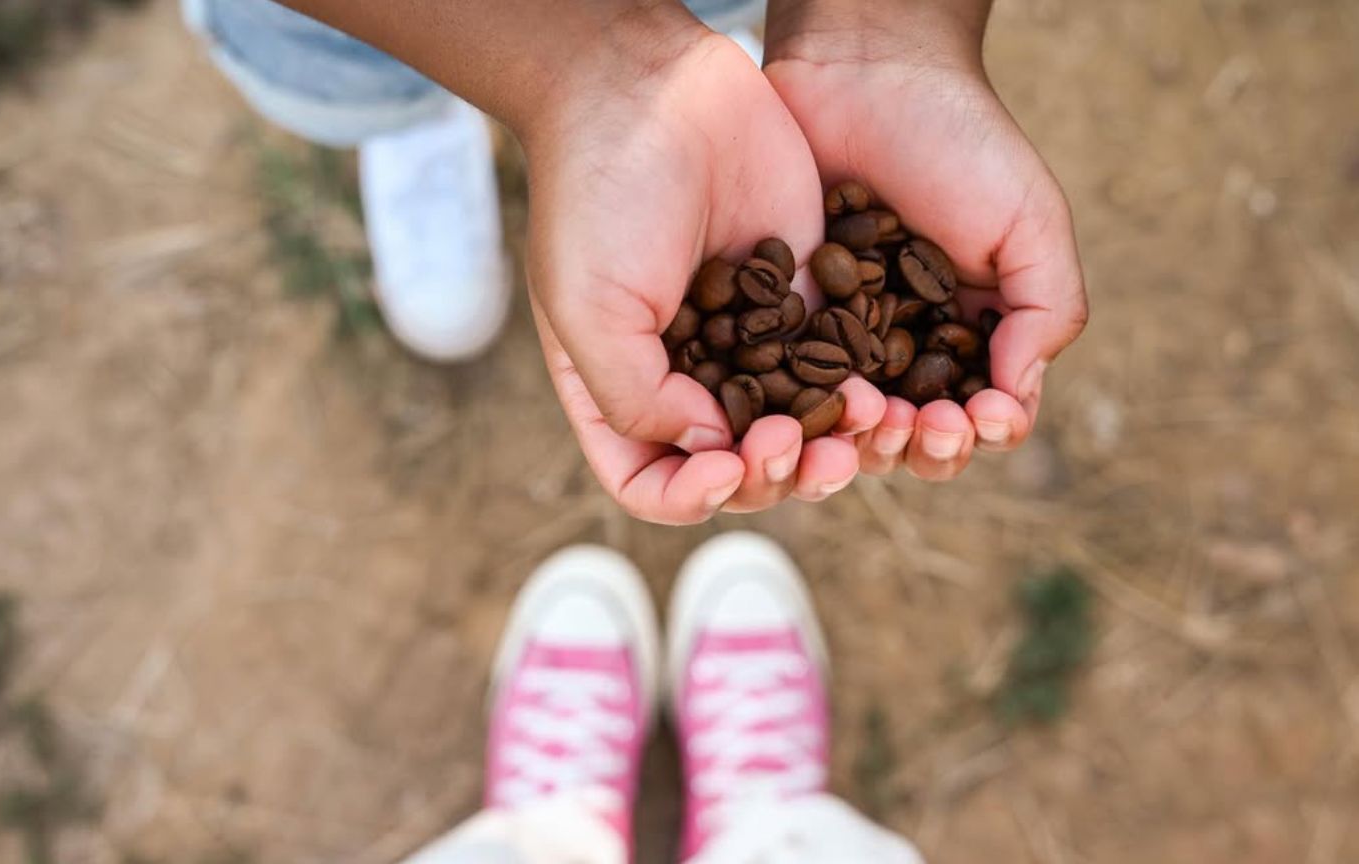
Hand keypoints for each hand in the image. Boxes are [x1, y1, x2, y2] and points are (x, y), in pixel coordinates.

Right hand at [521, 23, 886, 523]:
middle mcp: (682, 377)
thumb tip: (712, 449)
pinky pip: (836, 370)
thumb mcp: (589, 307)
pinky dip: (858, 394)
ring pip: (795, 431)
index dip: (689, 496)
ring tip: (858, 428)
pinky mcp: (801, 303)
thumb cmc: (599, 195)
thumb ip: (635, 397)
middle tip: (799, 447)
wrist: (656, 87)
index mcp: (618, 388)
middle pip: (734, 470)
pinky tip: (880, 391)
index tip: (727, 466)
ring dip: (827, 448)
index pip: (650, 483)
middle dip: (772, 475)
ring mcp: (746, 343)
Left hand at [764, 4, 1087, 480]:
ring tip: (868, 418)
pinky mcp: (780, 321)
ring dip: (862, 440)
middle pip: (910, 436)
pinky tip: (804, 407)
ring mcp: (838, 337)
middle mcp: (904, 347)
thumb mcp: (1030, 222)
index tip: (979, 417)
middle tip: (918, 426)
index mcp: (971, 335)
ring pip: (846, 425)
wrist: (862, 70)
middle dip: (921, 447)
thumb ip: (1047, 310)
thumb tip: (1018, 399)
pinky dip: (797, 409)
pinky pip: (784, 385)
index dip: (980, 433)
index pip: (980, 417)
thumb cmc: (959, 140)